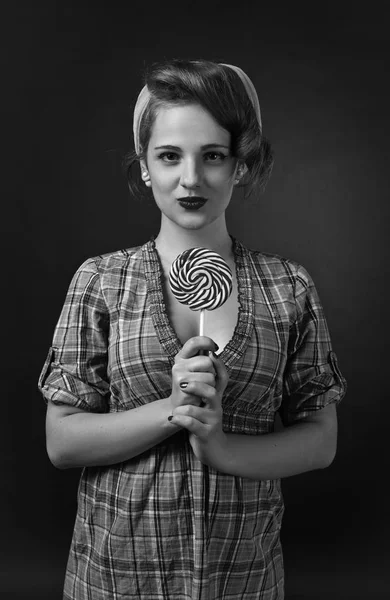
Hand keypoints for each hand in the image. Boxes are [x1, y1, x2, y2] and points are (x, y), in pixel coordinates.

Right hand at [170, 336, 218, 412]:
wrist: (183, 409)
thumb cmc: (197, 390)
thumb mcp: (209, 373)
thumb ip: (215, 362)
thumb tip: (213, 354)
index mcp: (183, 357)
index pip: (194, 342)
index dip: (207, 342)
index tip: (214, 348)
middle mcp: (179, 364)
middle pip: (207, 361)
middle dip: (211, 372)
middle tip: (203, 380)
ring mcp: (179, 374)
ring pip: (209, 374)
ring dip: (211, 384)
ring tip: (201, 389)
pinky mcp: (182, 386)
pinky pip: (206, 385)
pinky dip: (207, 391)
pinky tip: (198, 395)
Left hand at [170, 351, 229, 470]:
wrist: (213, 448)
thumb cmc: (205, 421)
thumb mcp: (206, 402)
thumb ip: (203, 385)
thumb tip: (199, 361)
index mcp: (216, 396)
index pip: (222, 378)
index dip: (219, 366)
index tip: (210, 354)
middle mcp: (216, 406)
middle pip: (211, 392)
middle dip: (196, 386)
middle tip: (181, 385)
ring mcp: (212, 420)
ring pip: (197, 410)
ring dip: (183, 409)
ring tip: (176, 410)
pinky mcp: (205, 433)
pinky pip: (191, 424)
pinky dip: (180, 420)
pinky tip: (172, 419)